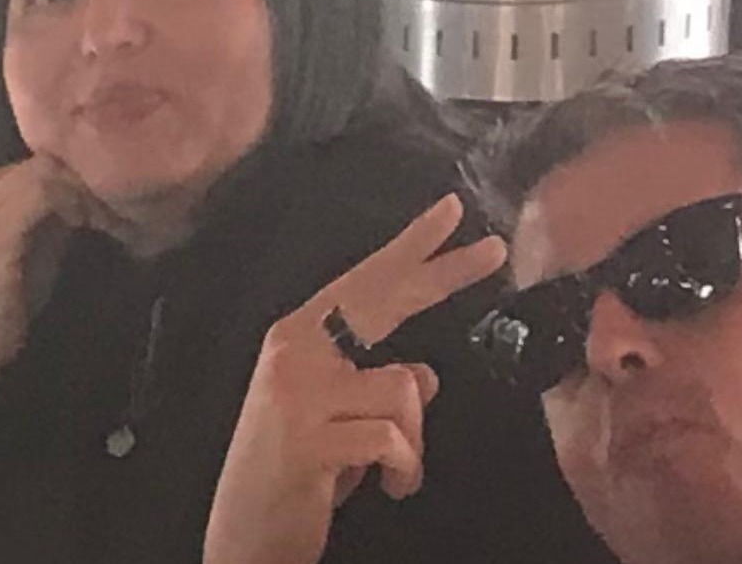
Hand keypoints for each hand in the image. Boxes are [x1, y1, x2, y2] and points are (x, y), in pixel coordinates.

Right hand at [0, 153, 120, 381]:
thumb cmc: (8, 303)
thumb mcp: (38, 245)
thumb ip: (59, 214)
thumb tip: (104, 191)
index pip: (47, 159)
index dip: (89, 175)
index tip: (124, 201)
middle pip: (52, 159)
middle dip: (95, 180)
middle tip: (130, 208)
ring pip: (52, 171)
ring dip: (93, 193)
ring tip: (120, 220)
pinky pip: (46, 194)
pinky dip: (81, 206)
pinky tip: (101, 227)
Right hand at [203, 194, 506, 563]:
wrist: (245, 537)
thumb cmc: (295, 475)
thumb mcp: (339, 421)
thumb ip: (375, 388)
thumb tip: (425, 373)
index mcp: (299, 339)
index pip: (364, 282)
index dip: (409, 246)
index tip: (450, 211)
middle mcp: (295, 353)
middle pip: (384, 300)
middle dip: (445, 273)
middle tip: (496, 249)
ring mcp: (298, 394)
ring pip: (404, 386)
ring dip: (414, 440)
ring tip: (395, 471)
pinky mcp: (309, 439)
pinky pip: (393, 437)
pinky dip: (404, 468)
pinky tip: (387, 487)